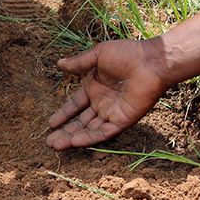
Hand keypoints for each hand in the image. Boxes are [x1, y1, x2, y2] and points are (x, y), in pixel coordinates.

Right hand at [46, 40, 169, 149]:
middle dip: (64, 131)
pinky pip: (104, 132)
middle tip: (49, 142)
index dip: (63, 114)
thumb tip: (59, 63)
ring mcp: (112, 113)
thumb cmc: (127, 54)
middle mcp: (102, 103)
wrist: (150, 62)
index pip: (75, 105)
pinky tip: (75, 142)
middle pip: (80, 121)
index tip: (50, 123)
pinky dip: (90, 138)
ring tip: (55, 145)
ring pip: (89, 129)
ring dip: (72, 138)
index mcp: (95, 88)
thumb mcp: (98, 55)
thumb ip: (79, 63)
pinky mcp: (123, 120)